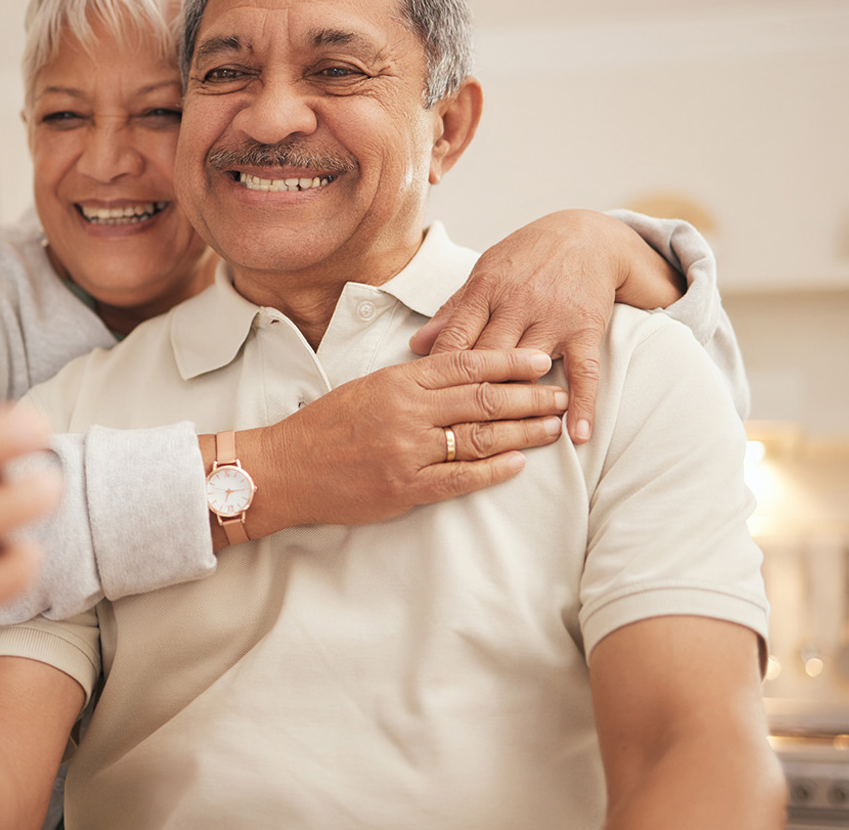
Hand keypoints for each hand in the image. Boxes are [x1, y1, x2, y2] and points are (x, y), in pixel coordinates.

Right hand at [239, 348, 565, 536]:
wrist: (286, 468)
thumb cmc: (325, 427)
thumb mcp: (367, 388)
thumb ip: (413, 383)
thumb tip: (461, 373)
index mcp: (398, 381)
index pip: (467, 363)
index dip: (510, 361)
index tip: (541, 360)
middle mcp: (406, 412)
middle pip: (483, 399)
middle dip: (530, 396)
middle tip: (562, 394)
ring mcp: (407, 451)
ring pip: (480, 438)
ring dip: (523, 433)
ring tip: (553, 428)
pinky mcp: (405, 488)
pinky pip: (460, 478)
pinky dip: (493, 471)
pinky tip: (518, 465)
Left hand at [408, 210, 684, 442]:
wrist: (586, 235)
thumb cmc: (526, 258)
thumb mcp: (484, 273)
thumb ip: (452, 313)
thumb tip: (416, 346)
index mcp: (485, 289)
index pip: (455, 339)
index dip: (438, 374)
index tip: (423, 405)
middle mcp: (517, 304)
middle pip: (487, 360)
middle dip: (469, 397)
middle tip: (451, 434)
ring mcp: (553, 318)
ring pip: (529, 370)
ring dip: (518, 407)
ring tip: (503, 443)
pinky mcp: (586, 328)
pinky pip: (585, 372)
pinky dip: (582, 405)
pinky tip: (576, 435)